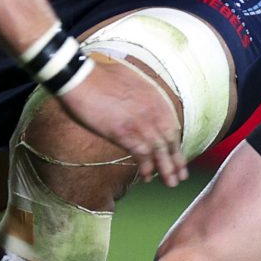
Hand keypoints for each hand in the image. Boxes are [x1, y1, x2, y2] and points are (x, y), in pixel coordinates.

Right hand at [57, 58, 186, 185]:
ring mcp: (140, 122)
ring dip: (166, 169)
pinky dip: (146, 167)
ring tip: (170, 183)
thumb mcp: (131, 81)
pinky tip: (146, 176)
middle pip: (170, 141)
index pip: (172, 125)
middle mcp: (153, 110)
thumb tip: (141, 104)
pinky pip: (142, 154)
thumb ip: (142, 96)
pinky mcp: (125, 132)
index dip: (176, 144)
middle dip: (176, 161)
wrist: (81, 78)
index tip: (178, 156)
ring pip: (160, 151)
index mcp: (155, 97)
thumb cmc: (99, 78)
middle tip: (180, 176)